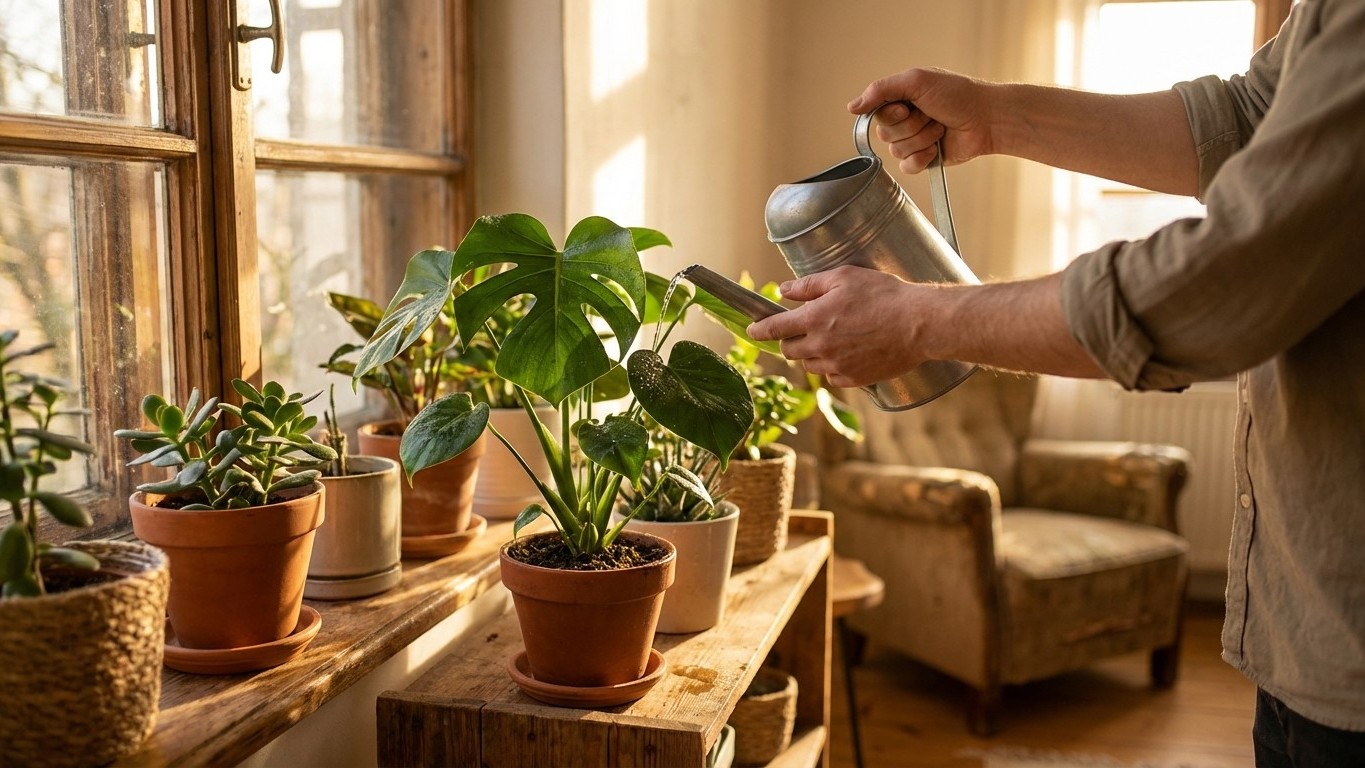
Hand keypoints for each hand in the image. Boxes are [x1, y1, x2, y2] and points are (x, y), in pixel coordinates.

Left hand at [746, 266, 928, 388]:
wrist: (918, 324)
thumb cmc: (884, 295)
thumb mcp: (844, 277)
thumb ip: (809, 285)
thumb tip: (784, 290)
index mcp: (814, 319)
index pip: (775, 328)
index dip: (759, 330)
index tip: (752, 331)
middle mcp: (821, 346)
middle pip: (789, 350)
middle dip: (790, 340)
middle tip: (802, 330)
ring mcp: (836, 366)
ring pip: (809, 366)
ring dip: (811, 355)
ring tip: (829, 340)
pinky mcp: (853, 380)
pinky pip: (831, 377)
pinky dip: (832, 367)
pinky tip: (846, 354)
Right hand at [848, 67, 996, 173]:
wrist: (986, 119)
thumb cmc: (957, 95)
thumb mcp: (916, 81)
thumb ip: (880, 90)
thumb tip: (851, 108)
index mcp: (899, 99)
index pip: (875, 112)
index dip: (891, 113)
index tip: (908, 106)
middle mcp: (903, 120)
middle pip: (884, 134)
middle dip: (911, 126)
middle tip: (931, 115)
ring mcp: (913, 140)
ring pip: (896, 150)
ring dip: (921, 138)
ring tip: (940, 128)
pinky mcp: (923, 160)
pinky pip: (906, 167)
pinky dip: (922, 158)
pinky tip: (937, 148)